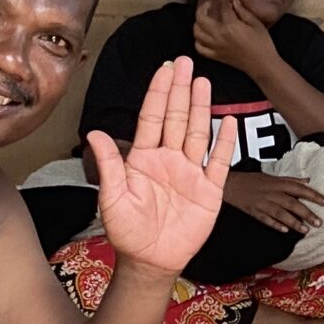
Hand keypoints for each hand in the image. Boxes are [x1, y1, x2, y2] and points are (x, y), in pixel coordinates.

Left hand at [86, 57, 228, 276]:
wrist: (150, 261)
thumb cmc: (126, 232)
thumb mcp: (112, 198)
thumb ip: (109, 164)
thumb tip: (95, 132)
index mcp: (143, 158)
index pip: (152, 117)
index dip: (159, 92)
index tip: (166, 68)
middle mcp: (168, 160)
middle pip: (176, 118)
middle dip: (181, 90)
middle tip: (186, 63)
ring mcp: (190, 173)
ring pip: (197, 133)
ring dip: (201, 108)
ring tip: (204, 83)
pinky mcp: (209, 191)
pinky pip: (219, 162)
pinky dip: (224, 142)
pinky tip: (228, 122)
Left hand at [192, 0, 277, 74]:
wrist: (262, 64)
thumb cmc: (263, 43)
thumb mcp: (256, 24)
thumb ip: (243, 12)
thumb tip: (233, 2)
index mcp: (231, 26)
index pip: (222, 8)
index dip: (224, 2)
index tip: (226, 0)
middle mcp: (220, 35)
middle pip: (202, 19)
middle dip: (203, 9)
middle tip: (208, 6)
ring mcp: (215, 46)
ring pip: (197, 33)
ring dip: (197, 23)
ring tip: (203, 19)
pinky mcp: (215, 56)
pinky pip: (199, 48)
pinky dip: (198, 41)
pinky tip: (203, 36)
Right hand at [229, 169, 323, 233]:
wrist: (228, 183)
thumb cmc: (251, 180)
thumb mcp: (271, 176)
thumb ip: (290, 180)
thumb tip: (307, 180)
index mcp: (277, 183)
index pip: (299, 189)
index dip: (313, 195)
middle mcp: (271, 192)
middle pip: (292, 203)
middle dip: (306, 213)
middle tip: (319, 222)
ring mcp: (262, 202)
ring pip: (280, 213)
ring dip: (294, 222)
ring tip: (305, 230)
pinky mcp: (253, 211)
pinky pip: (265, 219)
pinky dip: (275, 224)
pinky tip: (284, 230)